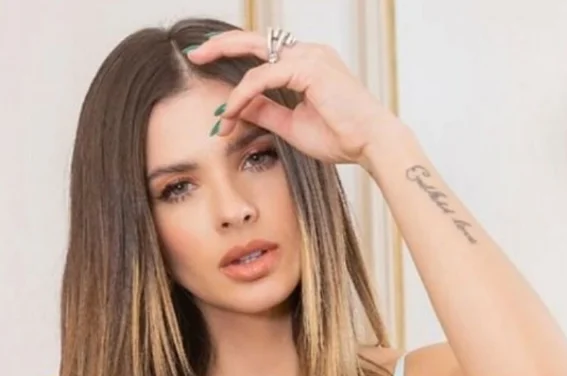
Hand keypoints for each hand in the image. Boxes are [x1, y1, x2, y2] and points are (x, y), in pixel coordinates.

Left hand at [186, 30, 411, 168]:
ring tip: (217, 116)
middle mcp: (308, 52)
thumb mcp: (291, 124)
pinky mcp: (309, 67)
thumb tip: (238, 107)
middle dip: (221, 45)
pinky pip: (262, 78)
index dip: (233, 57)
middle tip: (195, 54)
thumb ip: (265, 111)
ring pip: (255, 61)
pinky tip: (233, 115)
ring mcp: (309, 56)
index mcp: (307, 63)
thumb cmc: (340, 137)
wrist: (371, 145)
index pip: (263, 53)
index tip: (209, 68)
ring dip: (232, 91)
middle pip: (254, 41)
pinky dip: (243, 96)